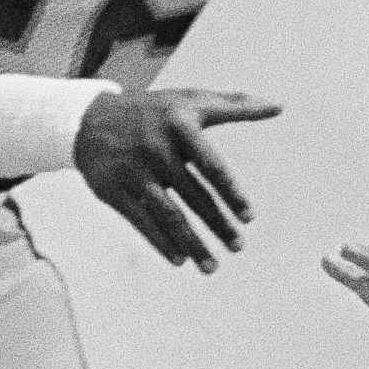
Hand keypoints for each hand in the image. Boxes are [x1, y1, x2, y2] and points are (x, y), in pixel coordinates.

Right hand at [72, 87, 278, 270]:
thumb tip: (279, 106)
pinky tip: (179, 259)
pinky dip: (160, 242)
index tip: (249, 217)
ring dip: (191, 243)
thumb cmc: (154, 111)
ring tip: (212, 267)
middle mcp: (156, 149)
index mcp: (180, 126)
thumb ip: (235, 105)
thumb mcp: (191, 100)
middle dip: (217, 225)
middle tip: (238, 247)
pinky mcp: (112, 190)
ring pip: (168, 215)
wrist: (89, 119)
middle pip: (193, 196)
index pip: (212, 166)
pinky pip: (141, 221)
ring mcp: (133, 171)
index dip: (232, 193)